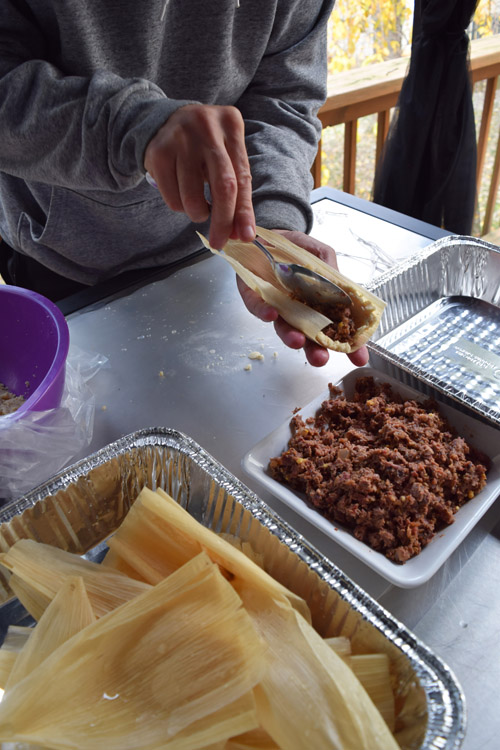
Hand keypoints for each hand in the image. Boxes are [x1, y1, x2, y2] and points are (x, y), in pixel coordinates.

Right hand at [144, 103, 255, 249]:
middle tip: (219, 242)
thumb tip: (240, 233)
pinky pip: (172, 197)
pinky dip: (179, 206)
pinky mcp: (158, 152)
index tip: (245, 236)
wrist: (164, 120)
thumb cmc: (204, 146)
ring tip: (198, 206)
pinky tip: (180, 192)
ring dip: (197, 214)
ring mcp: (180, 138)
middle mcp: (207, 127)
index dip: (244, 211)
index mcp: (231, 125)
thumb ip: (236, 192)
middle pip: (223, 186)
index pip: (242, 178)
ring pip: (193, 198)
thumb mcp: (226, 158)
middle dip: (222, 221)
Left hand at [236, 229, 368, 367]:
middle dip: (315, 350)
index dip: (348, 345)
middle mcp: (297, 311)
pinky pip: (257, 306)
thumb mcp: (319, 253)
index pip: (336, 329)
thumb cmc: (295, 249)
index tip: (359, 359)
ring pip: (283, 327)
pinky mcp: (254, 296)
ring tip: (297, 341)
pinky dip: (264, 311)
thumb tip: (343, 286)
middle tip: (321, 359)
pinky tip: (272, 313)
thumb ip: (330, 268)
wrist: (266, 236)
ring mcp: (276, 306)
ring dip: (290, 336)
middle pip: (308, 337)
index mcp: (318, 304)